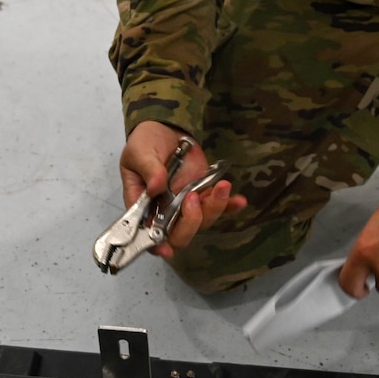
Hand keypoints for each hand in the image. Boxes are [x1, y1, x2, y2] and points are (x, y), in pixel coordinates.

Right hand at [119, 121, 247, 258]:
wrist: (165, 129)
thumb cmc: (144, 144)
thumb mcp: (139, 153)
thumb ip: (149, 170)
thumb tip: (156, 187)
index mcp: (144, 206)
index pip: (147, 233)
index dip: (156, 244)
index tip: (166, 247)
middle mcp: (166, 212)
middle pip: (180, 234)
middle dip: (191, 221)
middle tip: (192, 196)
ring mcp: (187, 205)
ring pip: (203, 221)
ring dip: (215, 208)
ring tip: (221, 186)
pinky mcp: (204, 194)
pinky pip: (220, 207)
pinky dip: (230, 206)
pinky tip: (239, 201)